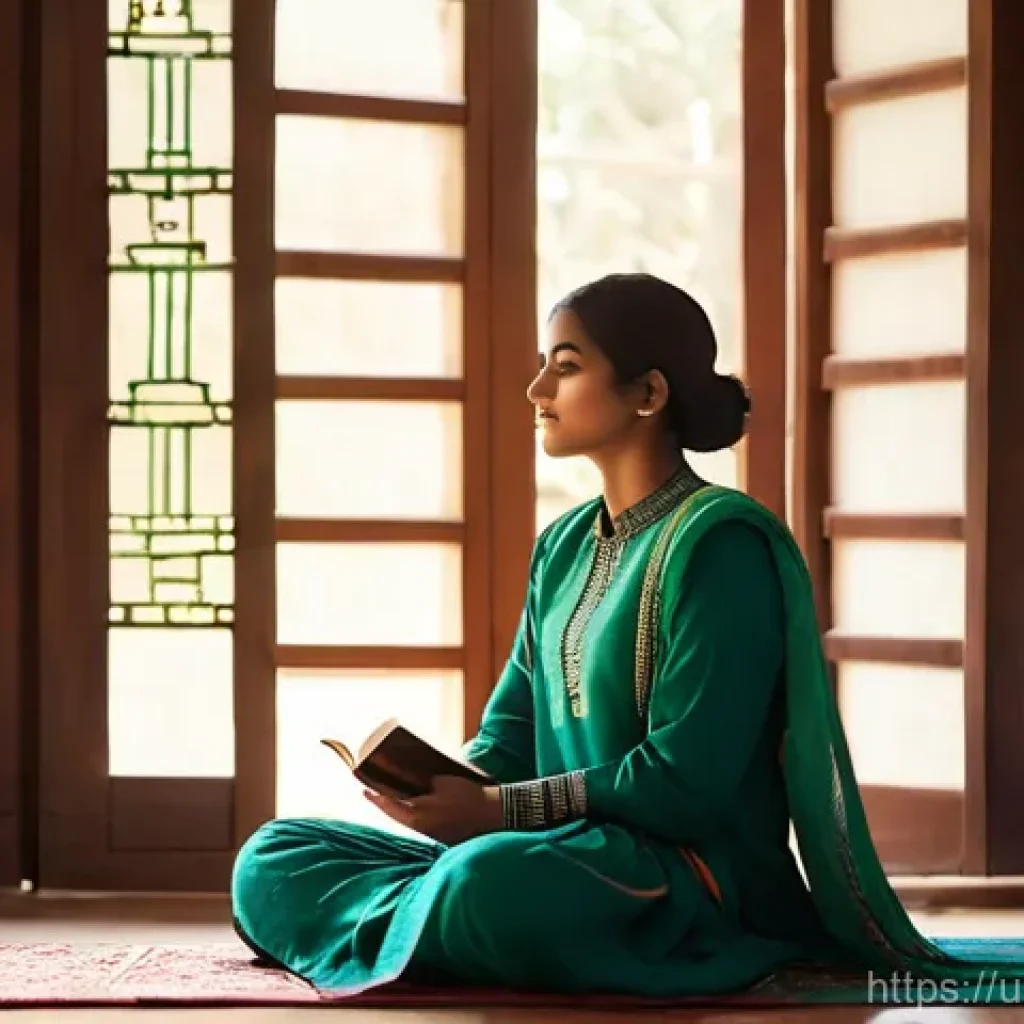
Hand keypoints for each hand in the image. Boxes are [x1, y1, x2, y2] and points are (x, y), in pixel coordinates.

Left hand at [363, 775, 503, 844]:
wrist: (492, 816)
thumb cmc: (468, 797)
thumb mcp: (443, 782)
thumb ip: (425, 782)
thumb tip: (415, 779)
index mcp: (417, 815)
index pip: (388, 806)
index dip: (375, 796)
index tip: (364, 788)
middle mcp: (420, 827)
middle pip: (396, 814)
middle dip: (386, 801)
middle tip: (376, 790)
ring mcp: (430, 833)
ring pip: (408, 819)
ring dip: (400, 807)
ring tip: (394, 794)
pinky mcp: (441, 835)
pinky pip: (420, 822)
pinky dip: (414, 812)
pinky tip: (418, 802)